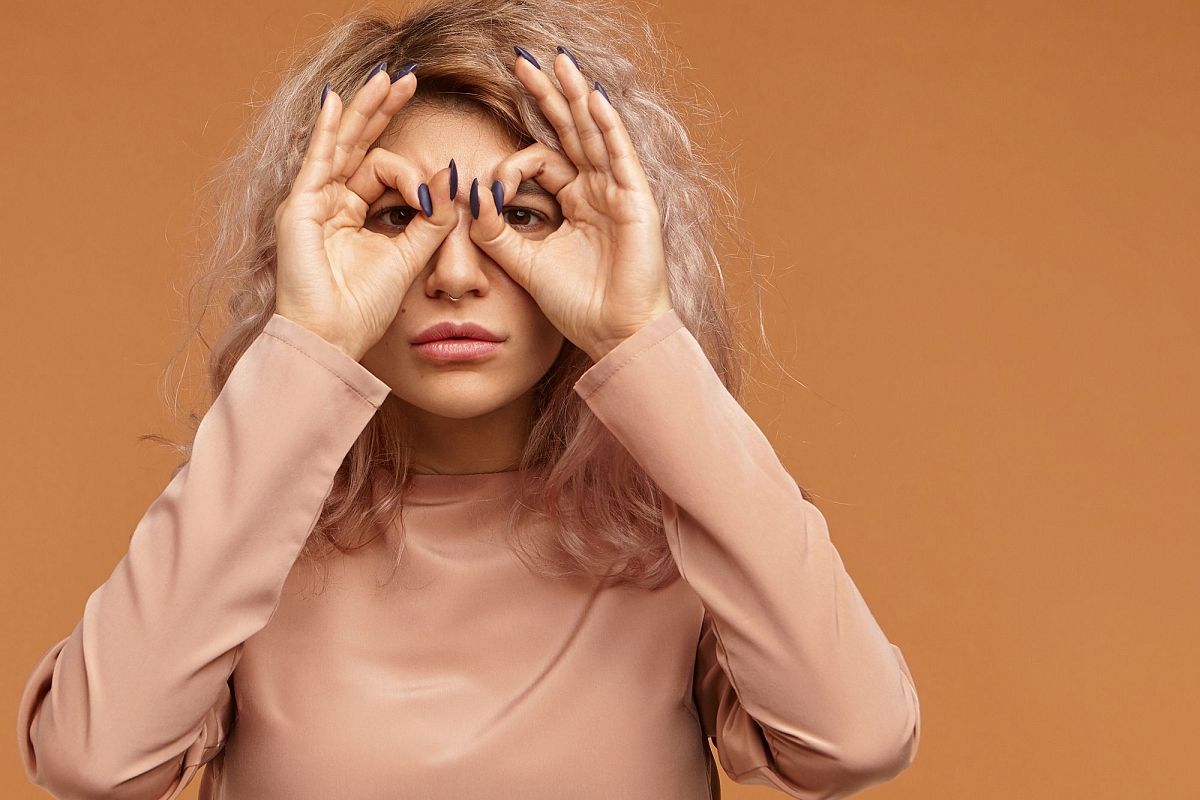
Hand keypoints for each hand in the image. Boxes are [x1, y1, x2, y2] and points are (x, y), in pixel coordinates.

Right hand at [273, 64, 455, 360]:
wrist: (334, 337)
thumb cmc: (364, 308)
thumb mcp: (411, 256)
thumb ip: (433, 219)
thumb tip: (454, 177)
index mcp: (355, 215)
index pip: (384, 171)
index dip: (416, 176)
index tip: (436, 197)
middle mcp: (332, 203)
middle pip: (361, 145)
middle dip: (384, 111)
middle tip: (409, 80)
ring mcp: (313, 202)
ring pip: (344, 144)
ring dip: (366, 110)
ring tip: (387, 79)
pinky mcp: (302, 208)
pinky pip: (317, 160)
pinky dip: (328, 130)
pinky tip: (338, 101)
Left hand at [466, 49, 671, 361]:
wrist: (612, 334)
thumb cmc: (576, 305)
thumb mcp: (524, 263)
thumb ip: (497, 232)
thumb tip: (472, 195)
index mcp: (573, 203)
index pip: (542, 160)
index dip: (512, 162)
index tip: (491, 187)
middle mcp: (596, 191)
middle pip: (569, 131)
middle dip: (547, 95)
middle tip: (523, 60)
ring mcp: (618, 193)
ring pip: (594, 133)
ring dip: (575, 96)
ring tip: (558, 61)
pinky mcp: (636, 201)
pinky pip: (620, 154)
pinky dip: (606, 125)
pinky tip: (590, 98)